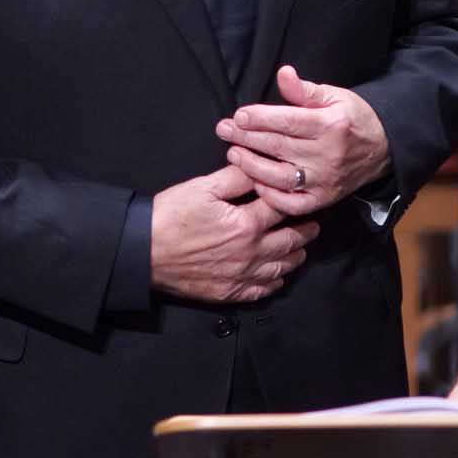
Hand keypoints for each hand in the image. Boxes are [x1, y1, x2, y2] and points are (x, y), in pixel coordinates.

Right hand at [149, 166, 313, 303]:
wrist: (144, 252)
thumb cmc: (171, 216)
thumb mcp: (203, 187)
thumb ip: (237, 177)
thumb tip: (258, 166)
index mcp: (247, 224)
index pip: (283, 209)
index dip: (294, 199)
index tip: (303, 196)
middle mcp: (251, 253)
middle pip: (291, 241)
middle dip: (305, 231)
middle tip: (313, 224)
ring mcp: (242, 275)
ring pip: (282, 268)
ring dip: (295, 256)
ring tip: (300, 248)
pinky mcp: (230, 291)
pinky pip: (263, 289)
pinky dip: (275, 281)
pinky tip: (277, 275)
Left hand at [214, 64, 391, 211]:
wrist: (383, 148)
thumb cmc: (352, 117)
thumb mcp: (334, 96)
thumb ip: (304, 90)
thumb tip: (283, 73)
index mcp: (331, 125)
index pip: (288, 122)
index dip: (260, 118)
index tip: (238, 115)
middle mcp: (327, 155)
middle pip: (279, 147)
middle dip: (246, 138)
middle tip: (223, 130)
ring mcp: (325, 180)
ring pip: (281, 177)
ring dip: (252, 166)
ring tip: (233, 154)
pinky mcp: (324, 199)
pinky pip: (293, 204)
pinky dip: (272, 196)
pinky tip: (256, 183)